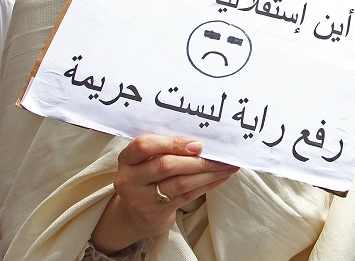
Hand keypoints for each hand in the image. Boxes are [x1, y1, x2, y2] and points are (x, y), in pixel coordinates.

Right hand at [92, 135, 238, 252]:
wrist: (134, 214)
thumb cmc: (147, 177)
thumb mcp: (147, 160)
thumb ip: (165, 148)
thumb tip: (202, 140)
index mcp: (127, 158)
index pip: (144, 146)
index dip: (173, 143)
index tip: (198, 144)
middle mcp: (129, 179)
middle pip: (166, 165)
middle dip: (198, 160)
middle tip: (222, 157)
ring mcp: (140, 199)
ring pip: (180, 183)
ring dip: (208, 173)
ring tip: (227, 167)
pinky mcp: (154, 214)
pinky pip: (186, 196)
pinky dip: (206, 185)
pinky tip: (220, 178)